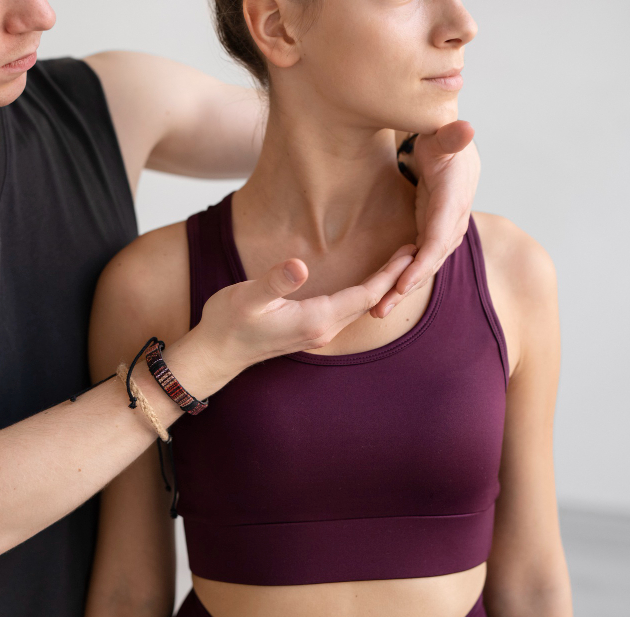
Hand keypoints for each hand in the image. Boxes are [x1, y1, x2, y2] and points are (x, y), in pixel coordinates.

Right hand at [168, 246, 416, 397]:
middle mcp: (322, 330)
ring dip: (380, 287)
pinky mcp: (308, 332)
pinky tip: (364, 285)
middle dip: (393, 278)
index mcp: (315, 319)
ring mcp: (316, 334)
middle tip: (414, 250)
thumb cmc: (227, 324)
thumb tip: (300, 266)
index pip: (364, 295)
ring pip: (359, 309)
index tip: (408, 251)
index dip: (388, 273)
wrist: (215, 355)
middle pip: (369, 302)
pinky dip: (363, 295)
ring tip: (396, 264)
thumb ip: (275, 282)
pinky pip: (346, 312)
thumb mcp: (248, 298)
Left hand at [372, 121, 479, 317]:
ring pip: (424, 266)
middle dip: (406, 287)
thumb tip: (465, 128)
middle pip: (430, 261)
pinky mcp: (434, 234)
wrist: (450, 147)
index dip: (422, 264)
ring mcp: (445, 230)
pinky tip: (383, 295)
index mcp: (453, 201)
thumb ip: (450, 137)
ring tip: (378, 310)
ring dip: (402, 289)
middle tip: (380, 309)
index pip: (439, 239)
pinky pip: (419, 261)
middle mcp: (453, 221)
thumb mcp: (442, 136)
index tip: (403, 285)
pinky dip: (403, 278)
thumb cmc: (441, 139)